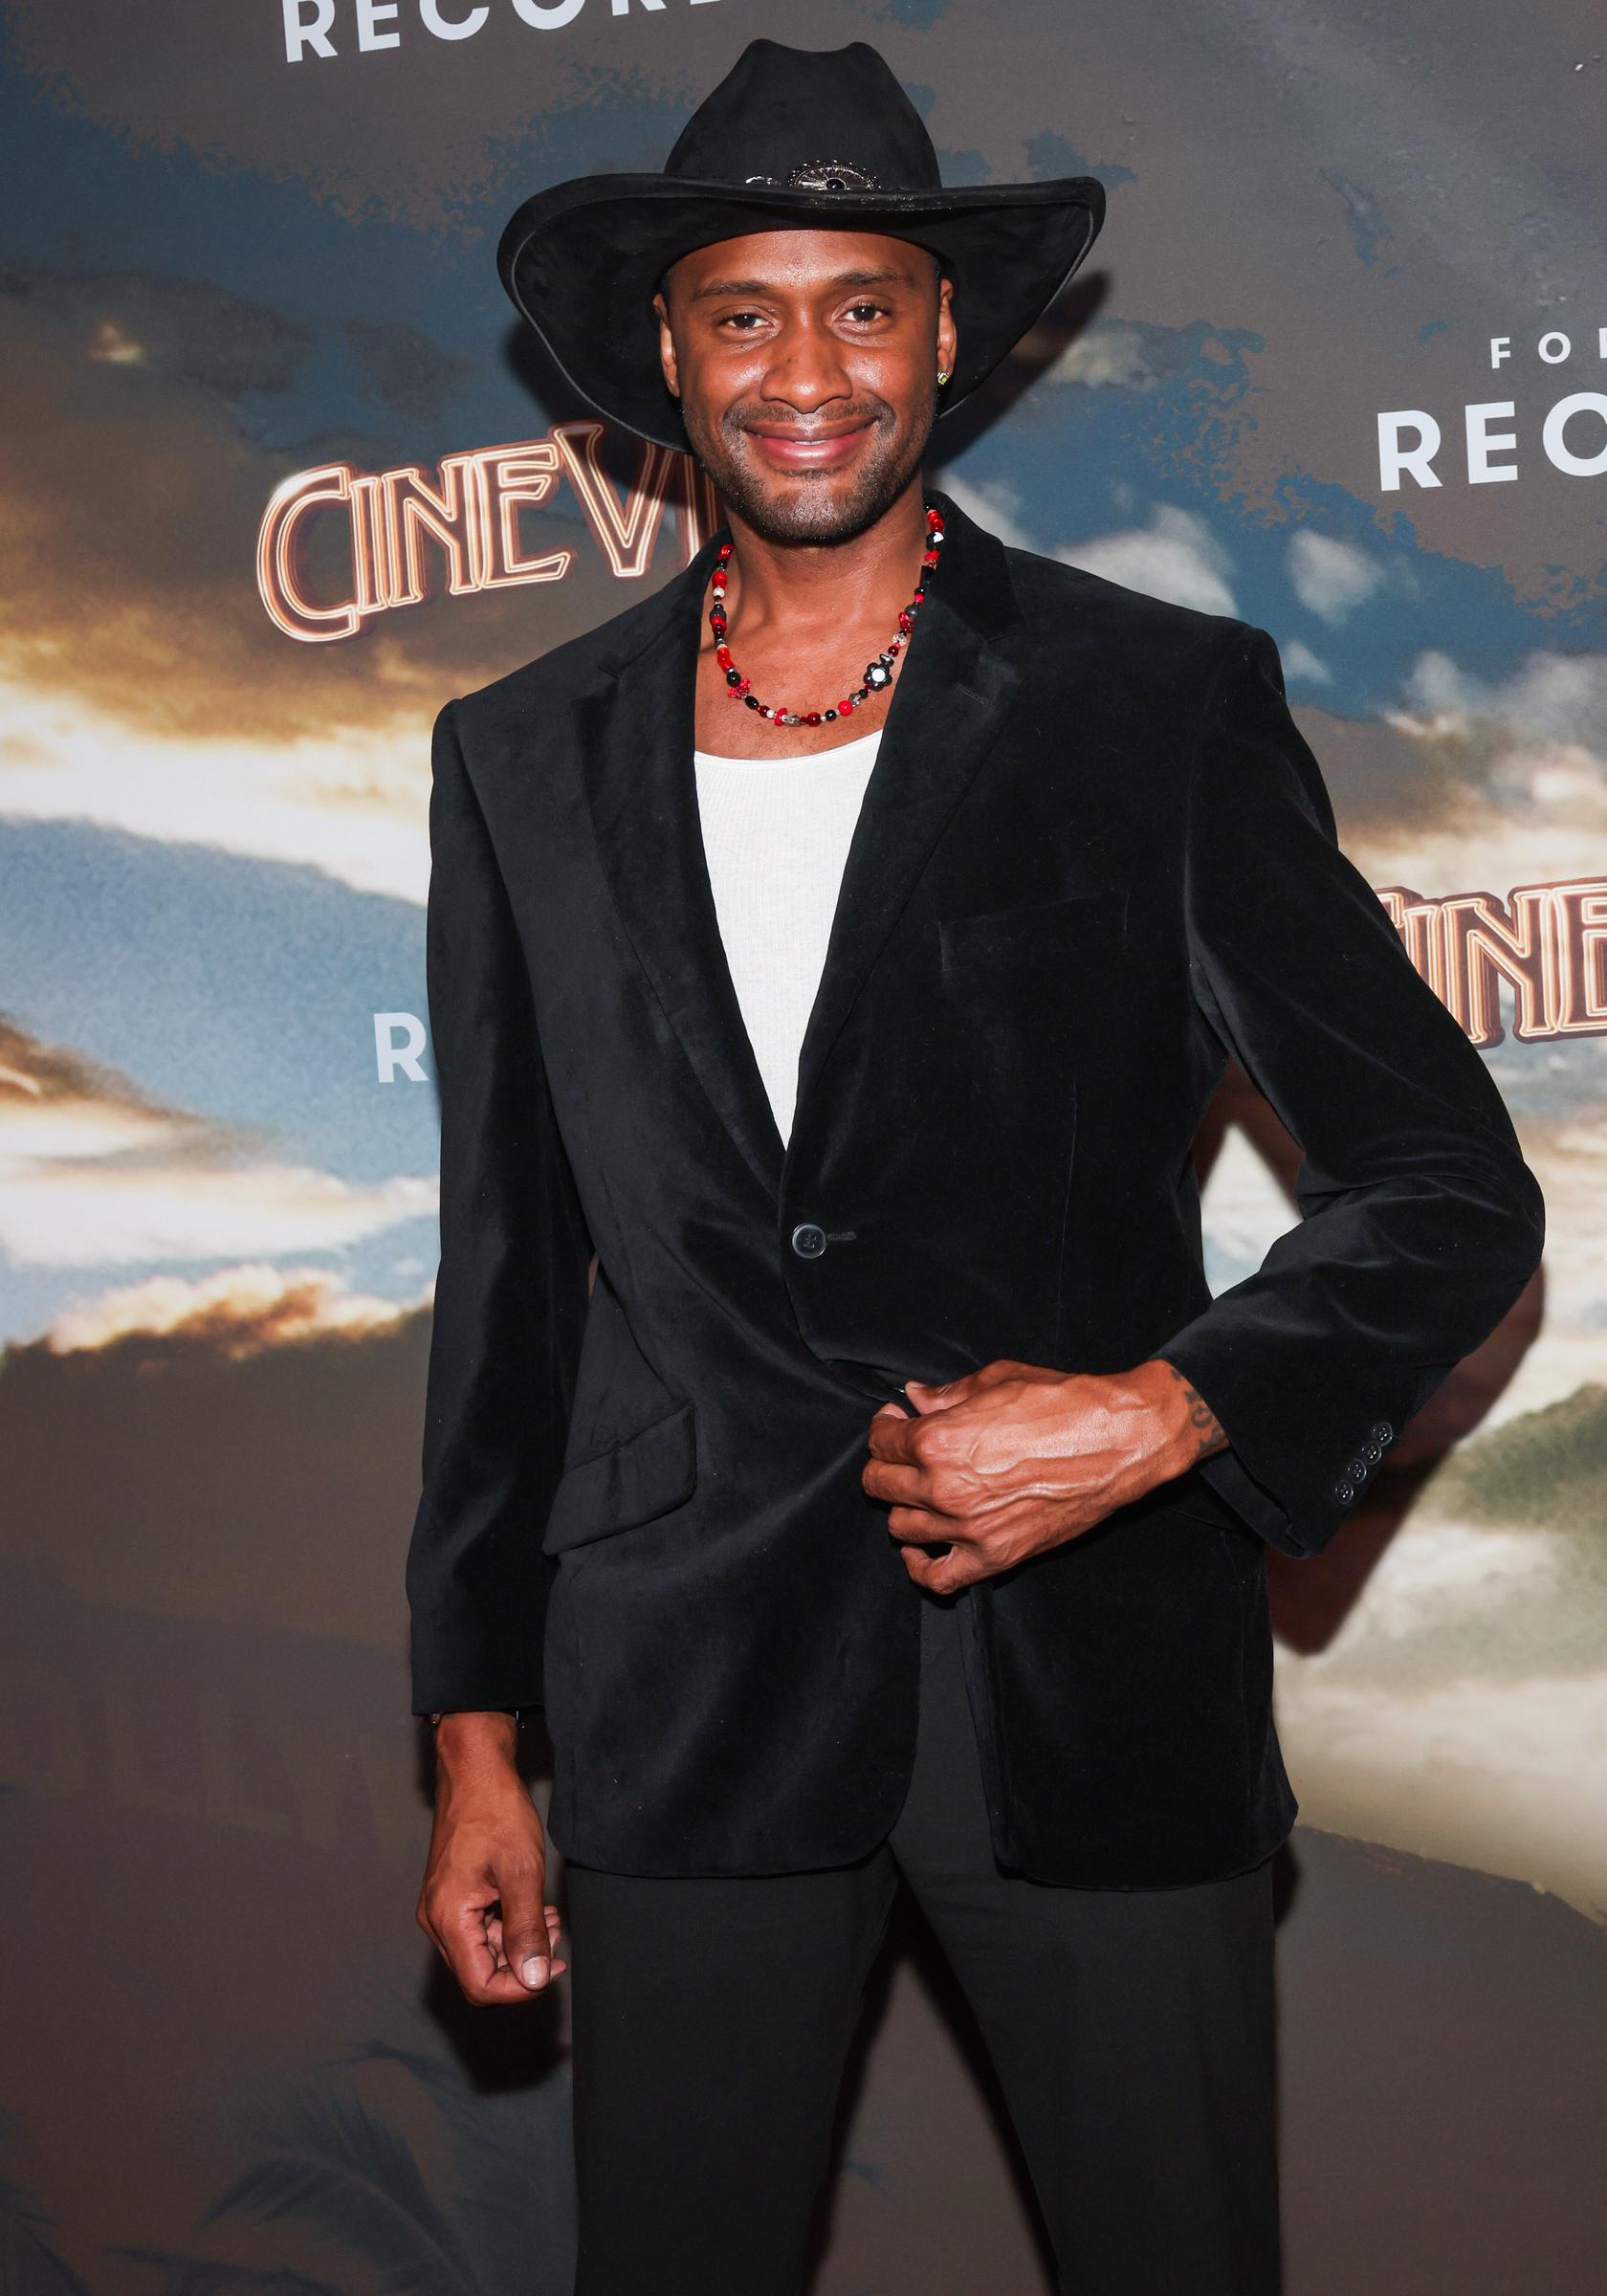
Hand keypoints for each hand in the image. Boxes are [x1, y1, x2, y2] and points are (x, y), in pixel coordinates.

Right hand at [415, 1713, 566, 2003]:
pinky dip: (507, 1927)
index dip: (518, 1988)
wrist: (475, 1771)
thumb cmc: (495, 1812)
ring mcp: (442, 1907)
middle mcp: (437, 1919)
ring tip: (549, 1918)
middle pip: (479, 1973)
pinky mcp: (451, 1895)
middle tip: (554, 1939)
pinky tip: (533, 1908)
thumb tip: (532, 1979)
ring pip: (480, 1952)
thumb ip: (525, 1930)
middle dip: (521, 1965)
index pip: (480, 1985)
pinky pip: (478, 1929)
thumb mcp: (522, 1873)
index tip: (551, 1968)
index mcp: (448, 1918)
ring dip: (517, 1944)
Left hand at [861, 1356, 1220, 1593]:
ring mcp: (968, 1528)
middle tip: (901, 1452)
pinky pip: (938, 1578)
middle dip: (885, 1464)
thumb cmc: (1062, 1403)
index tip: (895, 1421)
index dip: (885, 1427)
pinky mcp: (996, 1556)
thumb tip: (915, 1396)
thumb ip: (947, 1394)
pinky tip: (920, 1547)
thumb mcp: (998, 1381)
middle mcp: (944, 1488)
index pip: (882, 1441)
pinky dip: (920, 1567)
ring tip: (919, 1491)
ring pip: (901, 1527)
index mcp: (938, 1440)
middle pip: (881, 1485)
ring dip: (903, 1506)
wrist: (1117, 1441)